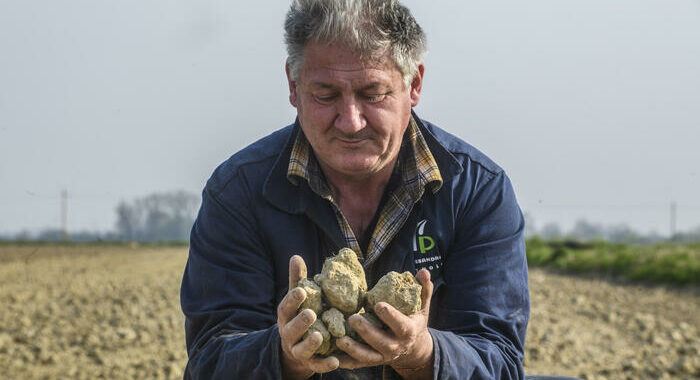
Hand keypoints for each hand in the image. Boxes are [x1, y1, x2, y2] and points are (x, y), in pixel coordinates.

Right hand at [278, 255, 338, 379]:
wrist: (294, 351)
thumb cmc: (299, 316)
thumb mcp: (297, 300)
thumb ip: (297, 280)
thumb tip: (295, 256)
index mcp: (286, 316)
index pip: (286, 307)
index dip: (293, 300)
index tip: (302, 291)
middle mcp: (289, 334)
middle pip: (292, 330)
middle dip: (300, 322)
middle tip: (311, 314)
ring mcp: (298, 350)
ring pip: (302, 350)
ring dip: (310, 343)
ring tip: (321, 336)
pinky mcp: (310, 364)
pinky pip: (317, 366)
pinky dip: (325, 365)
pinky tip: (336, 361)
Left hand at [335, 269, 434, 377]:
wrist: (413, 348)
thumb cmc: (414, 320)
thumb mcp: (422, 306)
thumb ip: (423, 289)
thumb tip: (424, 271)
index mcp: (408, 331)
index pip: (400, 325)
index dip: (390, 316)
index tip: (378, 304)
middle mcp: (395, 346)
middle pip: (381, 342)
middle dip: (367, 331)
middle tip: (352, 318)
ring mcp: (383, 356)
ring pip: (367, 356)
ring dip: (353, 349)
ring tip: (340, 339)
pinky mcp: (372, 362)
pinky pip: (357, 364)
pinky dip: (345, 363)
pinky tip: (332, 358)